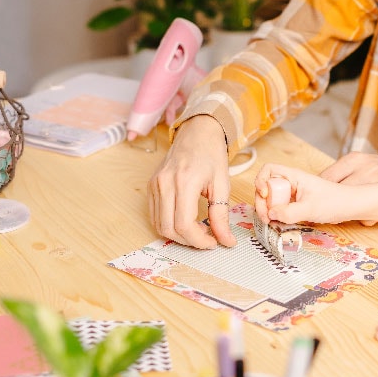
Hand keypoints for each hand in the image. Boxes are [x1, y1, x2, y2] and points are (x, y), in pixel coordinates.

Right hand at [148, 116, 236, 248]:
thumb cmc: (211, 155)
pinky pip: (155, 216)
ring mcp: (155, 185)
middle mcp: (165, 183)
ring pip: (159, 225)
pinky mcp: (151, 186)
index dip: (198, 241)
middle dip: (189, 241)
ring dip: (178, 235)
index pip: (184, 224)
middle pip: (169, 228)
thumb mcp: (222, 185)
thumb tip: (226, 241)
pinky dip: (169, 225)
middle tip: (207, 238)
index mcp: (185, 181)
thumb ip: (222, 215)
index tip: (213, 243)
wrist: (197, 133)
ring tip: (198, 229)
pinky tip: (186, 221)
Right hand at [254, 163, 351, 224]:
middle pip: (266, 187)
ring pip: (272, 199)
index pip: (268, 170)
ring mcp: (293, 194)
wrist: (350, 207)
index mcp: (294, 176)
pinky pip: (280, 207)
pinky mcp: (296, 204)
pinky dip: (276, 215)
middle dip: (262, 202)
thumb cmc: (335, 202)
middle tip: (266, 217)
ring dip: (268, 210)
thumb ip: (289, 212)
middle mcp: (291, 183)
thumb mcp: (310, 209)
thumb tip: (271, 214)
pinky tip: (280, 223)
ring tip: (271, 222)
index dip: (261, 180)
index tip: (265, 194)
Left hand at [319, 152, 377, 225]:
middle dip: (330, 203)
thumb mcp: (359, 163)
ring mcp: (376, 184)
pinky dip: (364, 217)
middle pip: (335, 193)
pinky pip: (366, 216)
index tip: (317, 198)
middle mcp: (364, 170)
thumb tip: (317, 190)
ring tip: (346, 211)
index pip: (326, 177)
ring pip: (349, 206)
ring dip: (345, 212)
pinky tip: (366, 212)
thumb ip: (340, 174)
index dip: (320, 191)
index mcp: (353, 160)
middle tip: (329, 209)